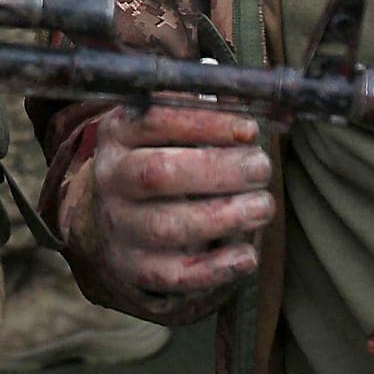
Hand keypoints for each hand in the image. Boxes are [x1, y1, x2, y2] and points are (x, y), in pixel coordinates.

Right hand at [65, 104, 272, 294]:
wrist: (118, 218)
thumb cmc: (161, 159)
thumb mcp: (168, 129)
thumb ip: (204, 112)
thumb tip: (254, 98)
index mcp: (117, 133)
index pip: (154, 119)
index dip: (205, 124)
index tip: (249, 130)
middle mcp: (110, 178)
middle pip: (158, 173)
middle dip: (218, 170)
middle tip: (261, 168)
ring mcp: (119, 226)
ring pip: (166, 226)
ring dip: (223, 217)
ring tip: (263, 206)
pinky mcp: (135, 268)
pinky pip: (174, 275)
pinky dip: (215, 268)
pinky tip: (247, 255)